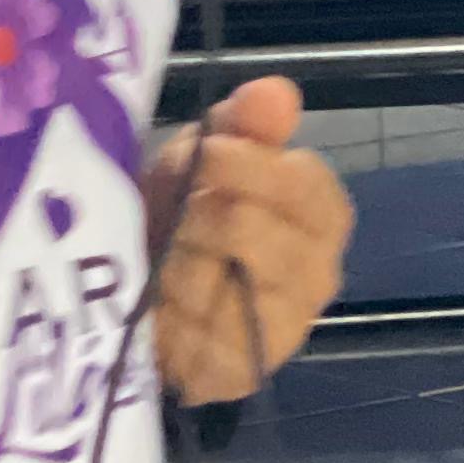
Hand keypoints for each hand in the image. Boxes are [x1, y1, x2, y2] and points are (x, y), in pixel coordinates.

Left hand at [148, 77, 351, 403]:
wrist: (141, 294)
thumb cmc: (183, 214)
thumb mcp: (204, 156)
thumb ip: (242, 122)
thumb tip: (276, 91)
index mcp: (322, 214)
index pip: (300, 183)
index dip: (244, 166)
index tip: (205, 157)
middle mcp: (319, 273)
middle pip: (250, 230)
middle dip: (197, 217)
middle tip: (174, 217)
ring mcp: (286, 328)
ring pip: (218, 282)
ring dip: (176, 266)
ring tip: (165, 261)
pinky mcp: (245, 371)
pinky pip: (201, 334)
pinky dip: (171, 315)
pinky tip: (163, 308)